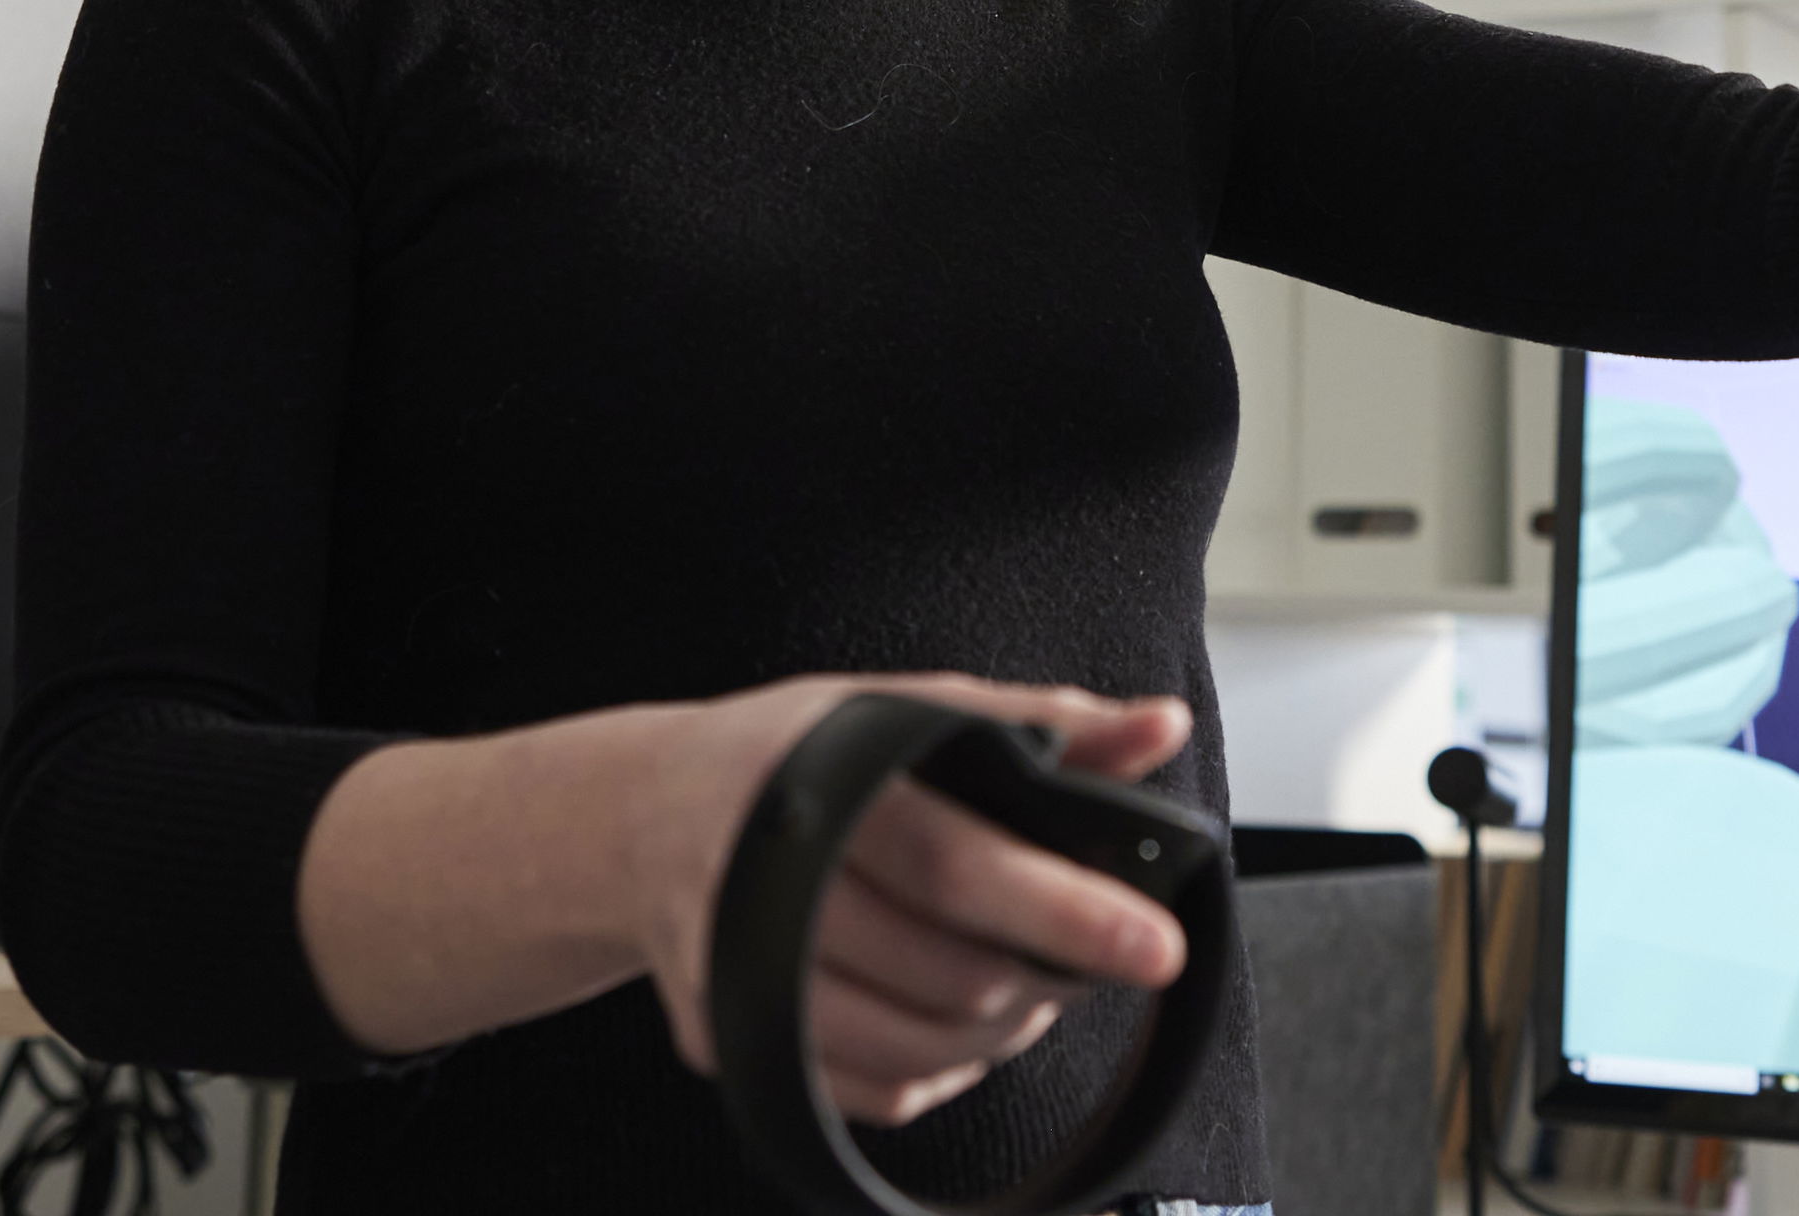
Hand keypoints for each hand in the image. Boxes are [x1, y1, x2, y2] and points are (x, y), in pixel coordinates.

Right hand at [633, 674, 1194, 1128]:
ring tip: (1029, 983)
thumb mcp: (902, 706)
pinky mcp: (732, 1041)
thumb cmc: (792, 754)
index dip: (1064, 910)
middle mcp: (765, 881)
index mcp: (817, 782)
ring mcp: (738, 973)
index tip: (1154, 943)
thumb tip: (1159, 727)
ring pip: (914, 1047)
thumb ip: (1037, 720)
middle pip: (944, 971)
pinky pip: (870, 1092)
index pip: (956, 864)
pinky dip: (938, 1067)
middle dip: (1044, 977)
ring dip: (1000, 1028)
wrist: (639, 817)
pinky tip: (956, 1017)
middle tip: (1097, 956)